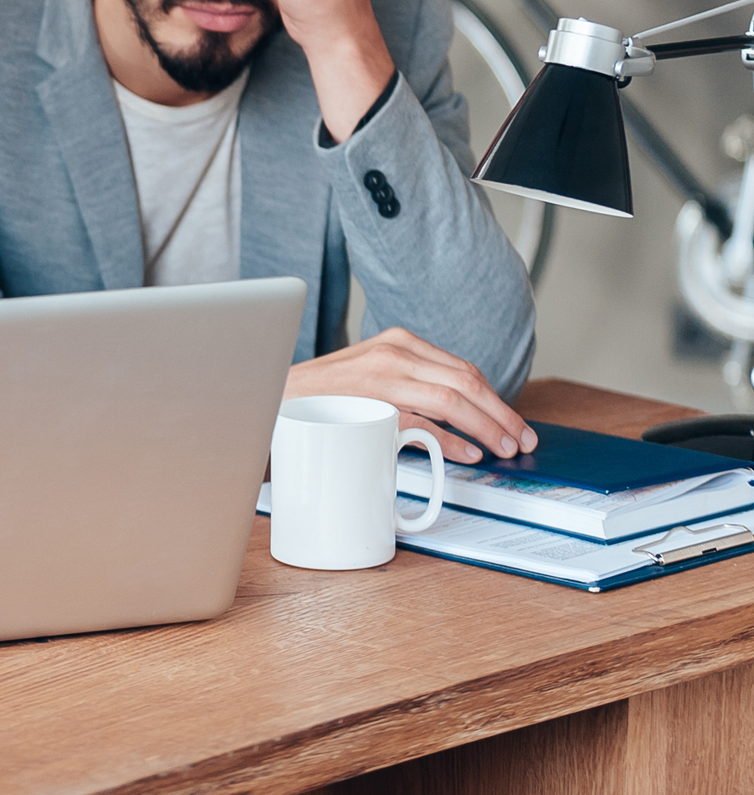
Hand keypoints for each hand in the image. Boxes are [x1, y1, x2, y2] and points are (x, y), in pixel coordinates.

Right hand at [285, 327, 537, 464]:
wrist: (272, 399)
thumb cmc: (324, 396)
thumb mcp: (372, 377)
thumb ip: (411, 384)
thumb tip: (461, 419)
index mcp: (398, 342)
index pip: (463, 369)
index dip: (495, 398)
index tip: (514, 423)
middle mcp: (394, 353)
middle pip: (466, 381)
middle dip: (501, 413)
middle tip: (522, 438)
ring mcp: (382, 378)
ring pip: (452, 398)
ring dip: (486, 425)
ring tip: (504, 446)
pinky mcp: (370, 404)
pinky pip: (422, 422)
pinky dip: (451, 439)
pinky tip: (469, 451)